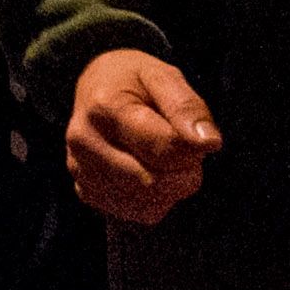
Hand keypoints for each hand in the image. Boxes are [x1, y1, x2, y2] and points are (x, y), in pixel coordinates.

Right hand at [65, 48, 221, 224]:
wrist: (96, 88)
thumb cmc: (133, 81)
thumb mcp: (163, 76)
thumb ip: (186, 106)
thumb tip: (208, 142)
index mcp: (104, 107)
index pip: (163, 148)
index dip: (193, 148)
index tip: (199, 136)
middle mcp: (84, 141)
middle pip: (154, 181)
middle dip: (184, 170)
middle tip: (184, 147)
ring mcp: (81, 169)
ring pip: (149, 201)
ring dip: (172, 186)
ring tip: (165, 157)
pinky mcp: (86, 191)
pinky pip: (139, 213)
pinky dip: (157, 199)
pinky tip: (150, 171)